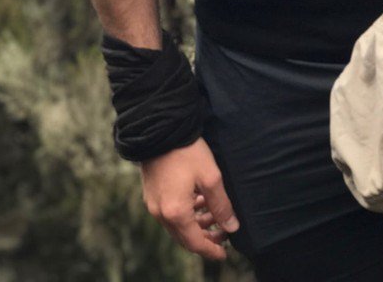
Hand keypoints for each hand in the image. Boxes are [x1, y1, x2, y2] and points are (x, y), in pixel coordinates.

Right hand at [140, 137, 238, 260]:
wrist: (160, 129)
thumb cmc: (186, 151)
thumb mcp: (210, 177)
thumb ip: (221, 205)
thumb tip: (231, 227)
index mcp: (175, 213)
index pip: (195, 243)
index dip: (211, 250)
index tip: (224, 253)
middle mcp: (161, 213)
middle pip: (184, 237)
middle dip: (205, 237)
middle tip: (223, 233)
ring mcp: (153, 204)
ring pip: (177, 225)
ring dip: (196, 224)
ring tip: (214, 214)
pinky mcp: (151, 193)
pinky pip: (170, 213)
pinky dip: (185, 213)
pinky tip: (198, 201)